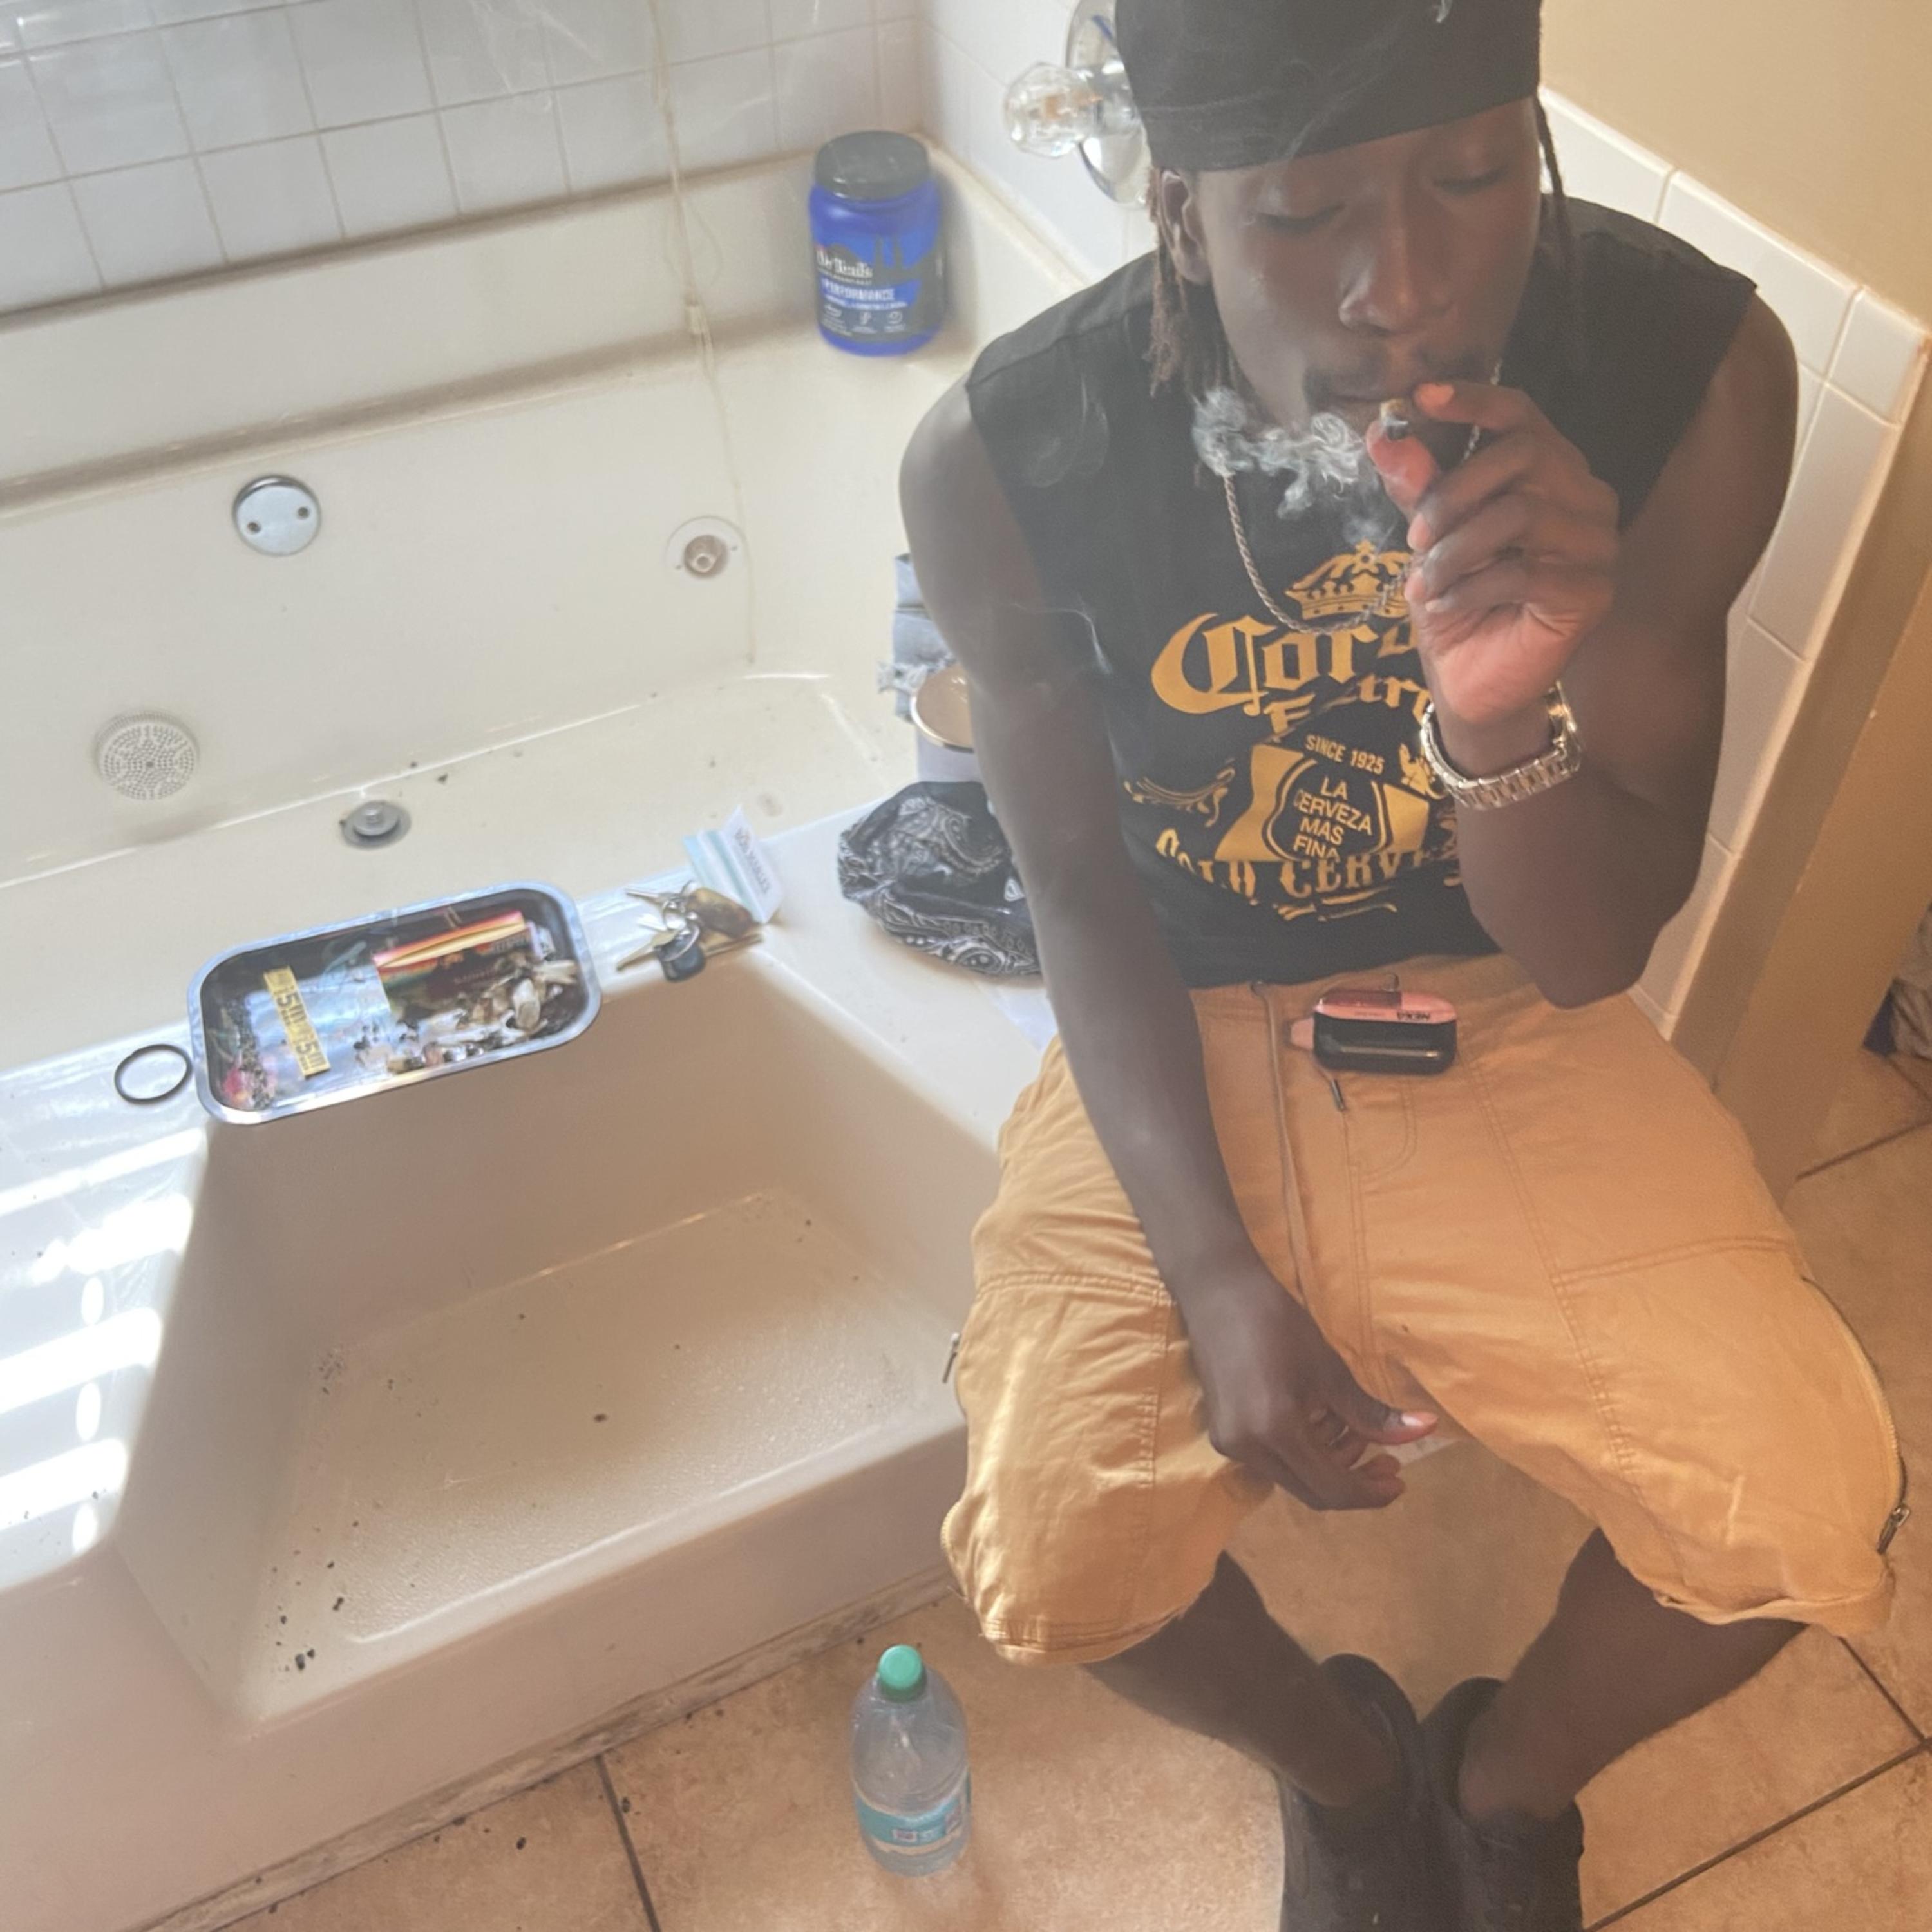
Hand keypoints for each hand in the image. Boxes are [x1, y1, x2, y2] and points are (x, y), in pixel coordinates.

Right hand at [1182, 1271, 1436, 1510]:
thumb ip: (1373, 1413)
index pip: (1332, 1489)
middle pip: (1313, 1492)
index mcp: (1275, 1432)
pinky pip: (1274, 1460)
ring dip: (1330, 1462)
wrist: (1218, 1292)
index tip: (1401, 1480)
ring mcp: (1230, 1444)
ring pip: (1294, 1477)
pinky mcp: (1224, 1433)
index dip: (1371, 1493)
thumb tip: (1427, 1430)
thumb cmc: (1278, 1322)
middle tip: (1387, 1457)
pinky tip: (1318, 1419)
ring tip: (1349, 1425)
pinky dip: (1304, 1450)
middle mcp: (1248, 1449)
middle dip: (1354, 1479)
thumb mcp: (1330, 1369)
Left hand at [1369, 380, 1619, 734]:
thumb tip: (1381, 432)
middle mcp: (1585, 496)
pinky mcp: (1593, 591)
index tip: (1421, 398)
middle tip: (1415, 537)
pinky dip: (1472, 587)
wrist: (1471, 681)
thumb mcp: (1428, 539)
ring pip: (1522, 513)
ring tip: (1426, 581)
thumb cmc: (1457, 601)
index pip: (1522, 414)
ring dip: (1458, 549)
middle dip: (1454, 493)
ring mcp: (1598, 543)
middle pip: (1524, 454)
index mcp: (1549, 471)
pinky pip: (1525, 571)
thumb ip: (1416, 486)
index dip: (1475, 400)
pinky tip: (1447, 605)